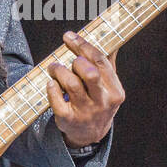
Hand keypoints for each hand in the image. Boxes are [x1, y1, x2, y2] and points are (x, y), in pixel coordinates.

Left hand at [46, 31, 124, 147]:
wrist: (91, 133)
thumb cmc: (99, 101)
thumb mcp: (108, 85)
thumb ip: (107, 61)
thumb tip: (108, 33)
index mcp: (114, 90)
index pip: (100, 62)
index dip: (83, 46)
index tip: (69, 36)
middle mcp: (102, 102)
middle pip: (89, 73)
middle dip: (76, 61)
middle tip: (67, 60)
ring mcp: (85, 113)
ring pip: (71, 84)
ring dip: (59, 71)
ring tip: (54, 68)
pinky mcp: (68, 121)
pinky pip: (57, 101)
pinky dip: (52, 89)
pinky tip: (51, 83)